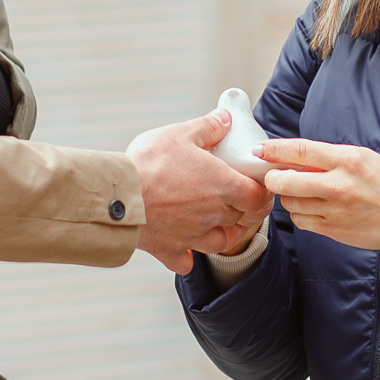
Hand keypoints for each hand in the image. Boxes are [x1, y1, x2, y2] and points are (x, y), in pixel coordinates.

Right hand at [127, 111, 274, 272]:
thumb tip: (224, 119)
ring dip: (223, 233)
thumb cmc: (148, 164)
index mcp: (223, 187)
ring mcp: (193, 236)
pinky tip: (184, 248)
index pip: (259, 197)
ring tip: (217, 221)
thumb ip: (207, 127)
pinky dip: (188, 256)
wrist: (116, 197)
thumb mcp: (179, 134)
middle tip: (235, 196)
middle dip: (242, 208)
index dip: (263, 193)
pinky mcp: (170, 249)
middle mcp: (213, 215)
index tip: (259, 186)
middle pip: (241, 217)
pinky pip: (185, 261)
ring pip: (221, 242)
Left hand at [256, 138, 379, 251]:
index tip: (259, 150)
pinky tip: (313, 208)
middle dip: (273, 177)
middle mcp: (339, 185)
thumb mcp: (364, 159)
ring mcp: (334, 210)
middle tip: (275, 176)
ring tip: (304, 192)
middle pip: (284, 180)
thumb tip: (293, 157)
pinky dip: (301, 214)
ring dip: (290, 196)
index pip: (300, 149)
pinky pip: (301, 221)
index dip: (273, 149)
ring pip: (290, 202)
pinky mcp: (333, 230)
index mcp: (348, 160)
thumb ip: (329, 158)